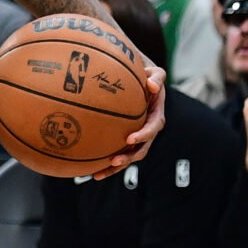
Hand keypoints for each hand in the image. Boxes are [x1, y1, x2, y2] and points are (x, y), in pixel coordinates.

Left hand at [93, 63, 165, 178]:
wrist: (139, 81)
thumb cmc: (145, 75)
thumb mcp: (154, 72)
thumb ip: (156, 77)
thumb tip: (153, 85)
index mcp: (156, 115)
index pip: (153, 127)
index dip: (143, 135)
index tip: (129, 138)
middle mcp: (148, 130)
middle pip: (142, 148)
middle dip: (129, 157)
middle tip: (114, 161)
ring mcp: (137, 138)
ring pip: (128, 157)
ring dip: (115, 168)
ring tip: (98, 175)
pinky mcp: (126, 141)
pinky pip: (117, 154)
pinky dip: (105, 165)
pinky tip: (90, 172)